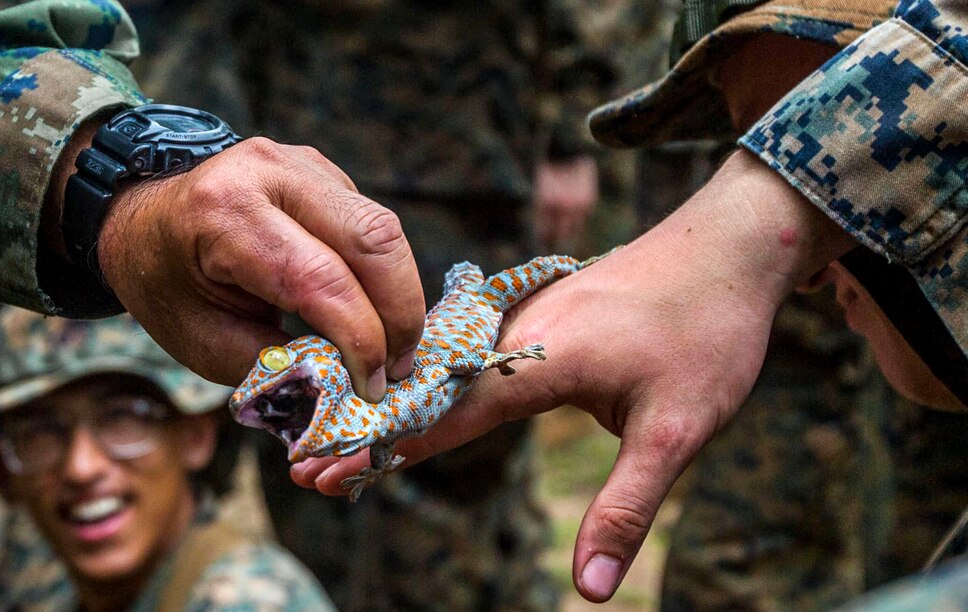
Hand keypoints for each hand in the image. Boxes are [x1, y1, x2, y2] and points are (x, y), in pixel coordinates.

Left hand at [96, 137, 424, 399]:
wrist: (143, 217)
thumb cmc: (169, 286)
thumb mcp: (205, 342)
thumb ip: (276, 366)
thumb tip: (347, 383)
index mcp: (224, 213)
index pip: (318, 279)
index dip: (359, 339)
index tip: (374, 387)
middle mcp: (269, 172)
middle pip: (371, 239)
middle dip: (399, 312)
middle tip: (400, 367)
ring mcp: (301, 163)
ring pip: (382, 227)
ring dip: (399, 293)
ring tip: (394, 345)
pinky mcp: (322, 170)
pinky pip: (371, 223)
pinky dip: (381, 273)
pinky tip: (369, 306)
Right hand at [293, 151, 856, 600]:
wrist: (734, 242)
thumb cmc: (710, 332)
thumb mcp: (678, 431)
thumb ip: (626, 508)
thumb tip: (588, 591)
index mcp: (538, 358)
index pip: (441, 413)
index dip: (383, 450)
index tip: (325, 472)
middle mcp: (515, 331)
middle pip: (422, 387)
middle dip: (364, 429)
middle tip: (306, 469)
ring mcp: (524, 316)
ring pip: (439, 365)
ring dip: (390, 404)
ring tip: (339, 439)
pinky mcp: (537, 314)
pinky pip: (465, 350)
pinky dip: (427, 381)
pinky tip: (409, 394)